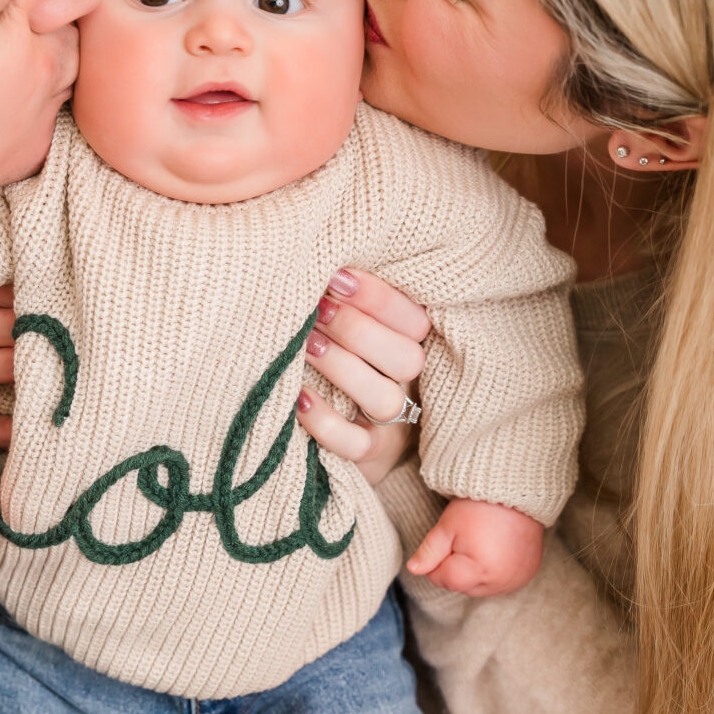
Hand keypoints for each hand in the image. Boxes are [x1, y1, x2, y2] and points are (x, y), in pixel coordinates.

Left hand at [294, 268, 430, 484]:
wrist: (344, 437)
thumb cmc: (343, 360)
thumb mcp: (354, 328)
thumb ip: (346, 298)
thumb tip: (318, 256)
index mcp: (411, 346)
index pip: (415, 320)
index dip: (379, 297)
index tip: (337, 275)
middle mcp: (410, 386)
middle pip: (406, 358)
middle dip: (357, 330)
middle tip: (316, 310)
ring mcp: (393, 426)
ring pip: (384, 400)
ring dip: (343, 369)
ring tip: (305, 346)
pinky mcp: (370, 458)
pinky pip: (355, 445)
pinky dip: (326, 421)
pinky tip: (298, 398)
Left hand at [406, 497, 544, 597]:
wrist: (515, 492)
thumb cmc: (477, 507)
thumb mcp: (447, 527)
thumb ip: (429, 552)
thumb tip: (413, 569)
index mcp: (479, 570)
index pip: (445, 580)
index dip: (438, 562)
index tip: (446, 542)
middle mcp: (500, 581)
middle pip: (463, 587)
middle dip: (457, 568)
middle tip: (466, 539)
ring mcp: (516, 579)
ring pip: (482, 588)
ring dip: (476, 573)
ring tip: (482, 544)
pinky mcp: (527, 574)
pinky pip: (502, 583)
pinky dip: (494, 572)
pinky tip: (495, 551)